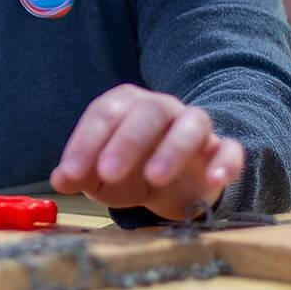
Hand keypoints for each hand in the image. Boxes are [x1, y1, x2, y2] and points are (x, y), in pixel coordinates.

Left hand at [48, 84, 244, 219]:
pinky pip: (231, 148)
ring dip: (173, 149)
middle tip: (107, 174)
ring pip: (191, 123)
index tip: (71, 174)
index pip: (104, 114)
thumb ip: (78, 174)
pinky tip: (214, 180)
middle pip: (147, 112)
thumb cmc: (128, 171)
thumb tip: (60, 180)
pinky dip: (225, 162)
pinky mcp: (220, 150)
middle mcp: (160, 108)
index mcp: (125, 106)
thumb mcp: (97, 176)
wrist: (172, 183)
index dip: (85, 143)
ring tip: (155, 178)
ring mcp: (193, 126)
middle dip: (125, 142)